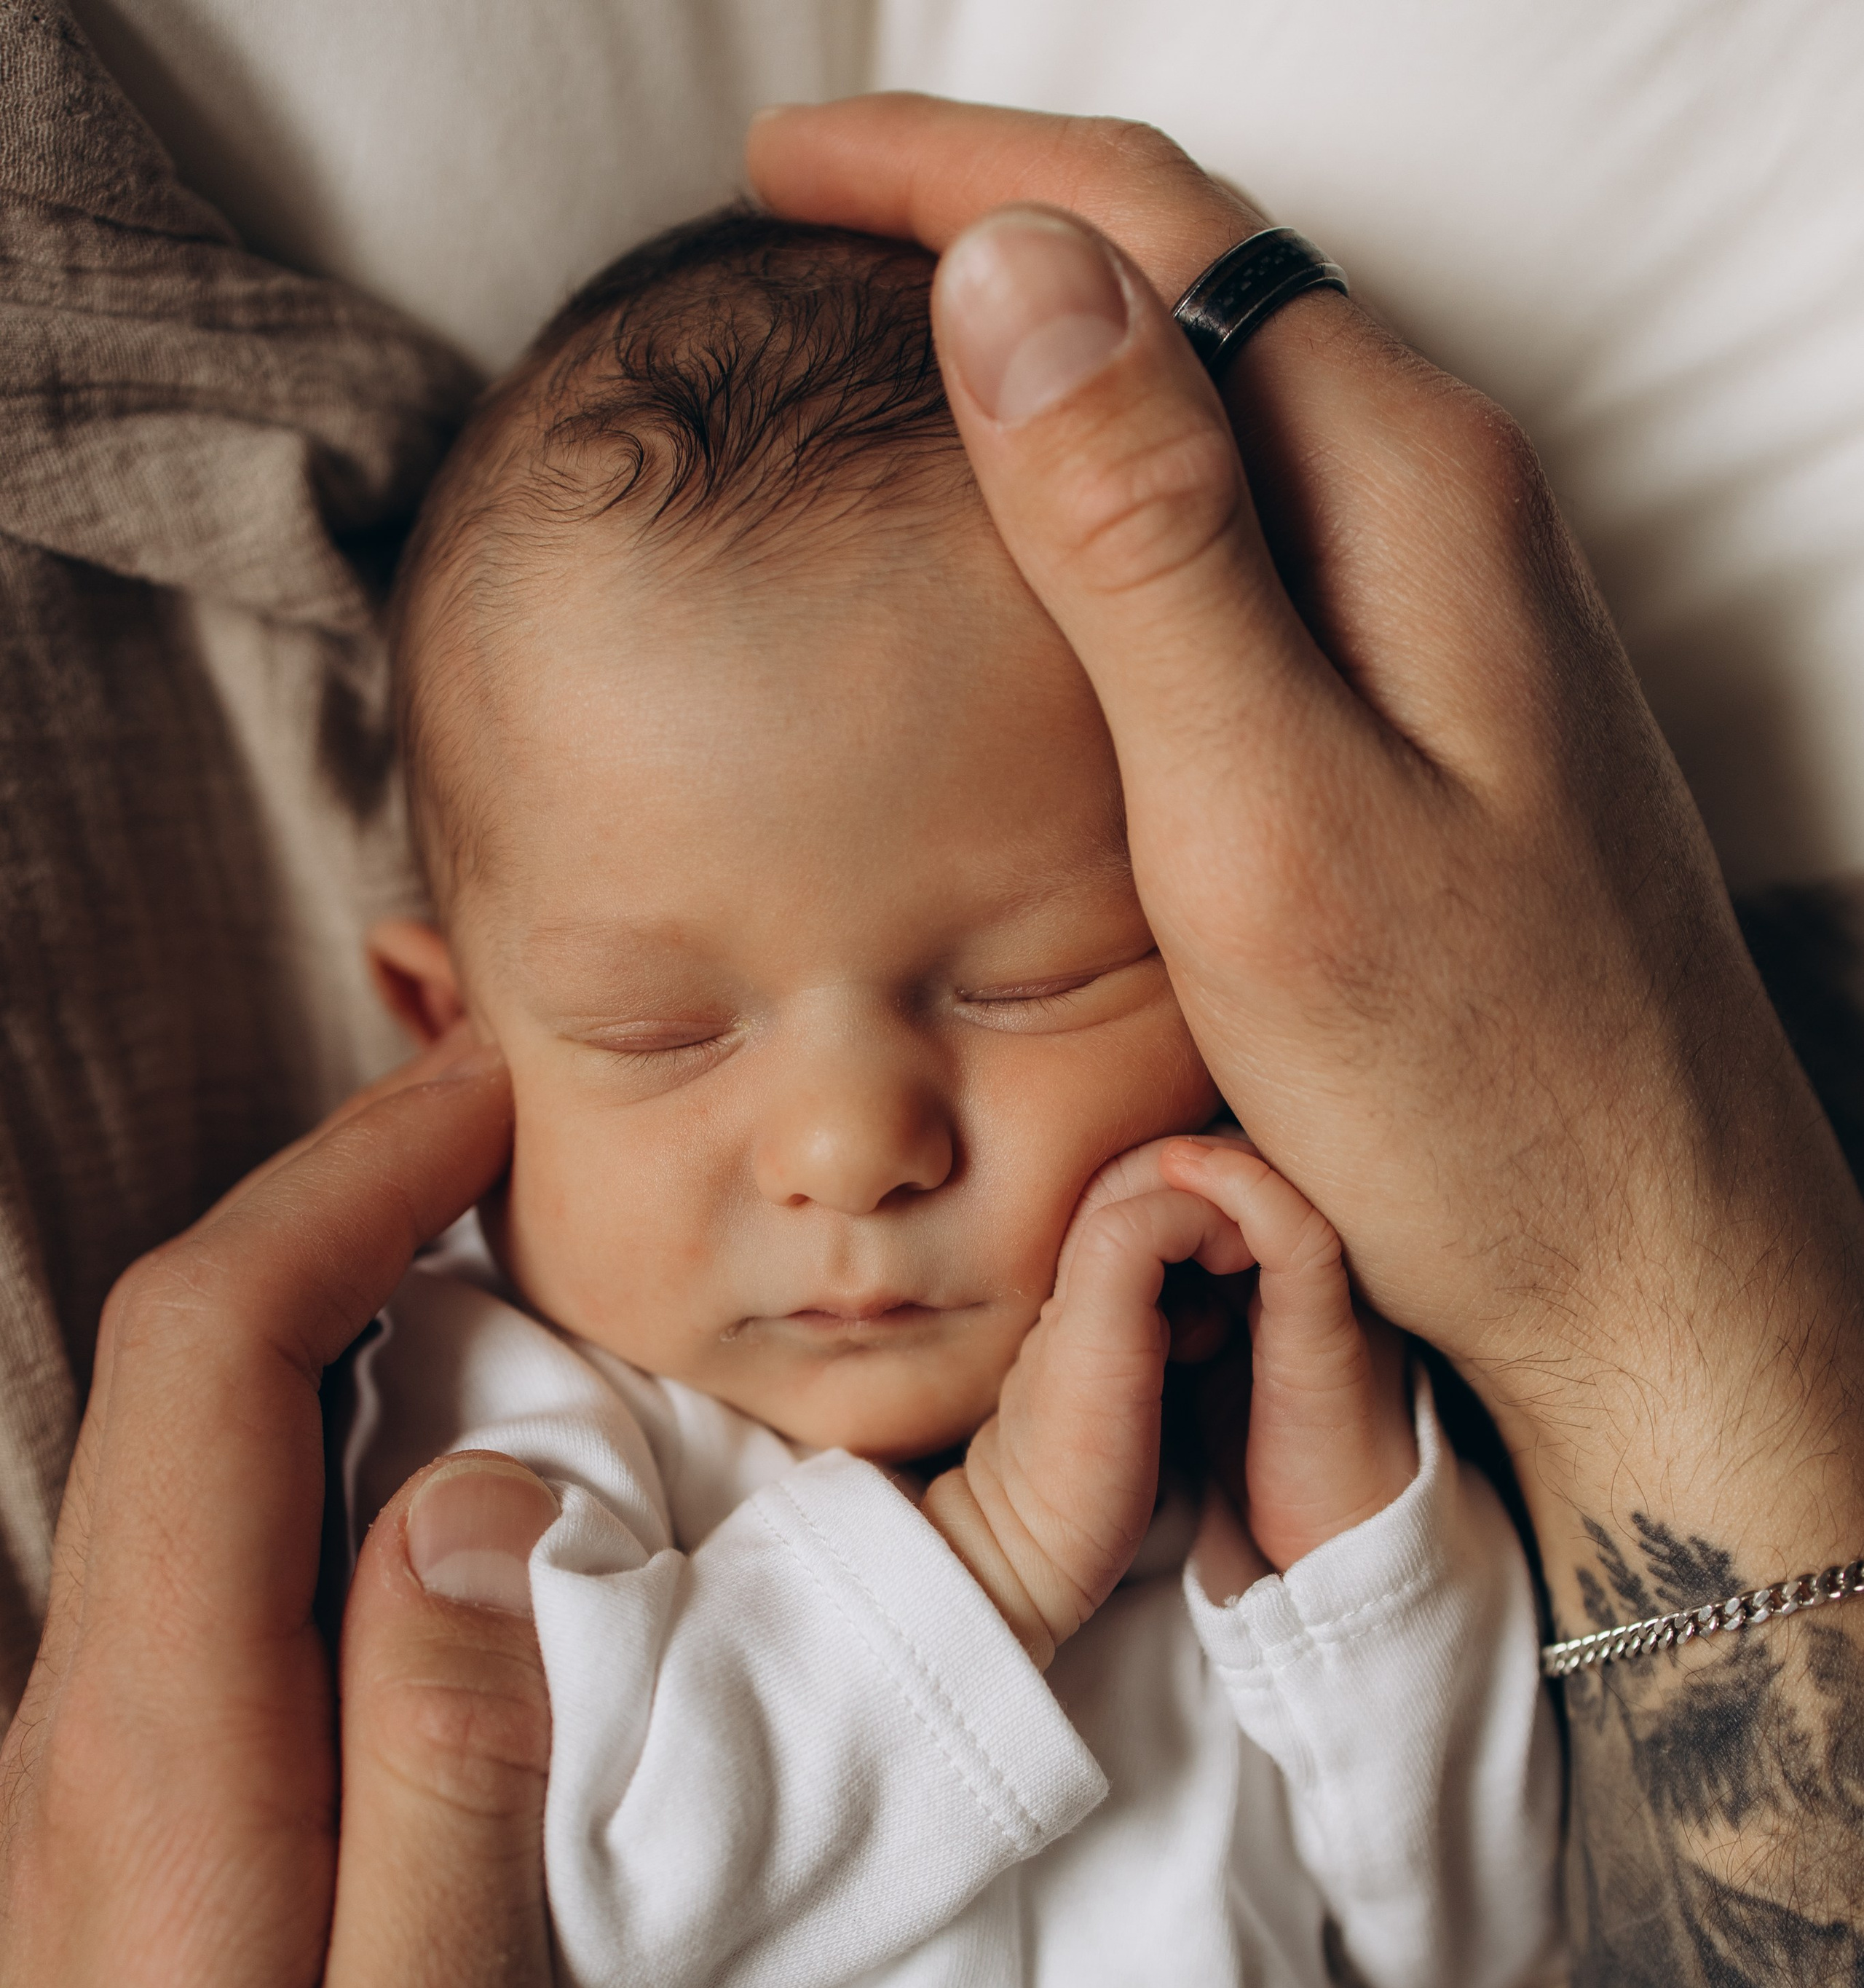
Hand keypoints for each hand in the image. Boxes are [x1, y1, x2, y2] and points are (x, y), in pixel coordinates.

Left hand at [0, 1031, 566, 1987]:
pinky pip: (195, 1588)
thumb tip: (490, 1505)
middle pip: (179, 1382)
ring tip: (489, 1264)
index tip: (489, 1087)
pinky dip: (302, 1467)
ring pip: (178, 1477)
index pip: (220, 1365)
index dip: (344, 1184)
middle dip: (333, 1208)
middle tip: (508, 1132)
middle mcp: (79, 1743)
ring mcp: (73, 1800)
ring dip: (319, 1329)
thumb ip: (461, 1784)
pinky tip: (413, 1489)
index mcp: (159, 1766)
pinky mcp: (103, 1860)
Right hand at [747, 97, 1863, 1621]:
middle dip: (998, 229)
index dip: (949, 175)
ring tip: (895, 374)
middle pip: (1202, 282)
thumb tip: (1009, 268)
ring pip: (1230, 397)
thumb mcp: (1267, 823)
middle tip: (804, 252)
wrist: (1649, 1260)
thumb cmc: (1472, 1090)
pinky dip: (1129, 484)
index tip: (774, 174)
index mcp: (1405, 493)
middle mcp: (1452, 506)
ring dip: (1064, 355)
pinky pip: (1264, 516)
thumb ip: (1144, 547)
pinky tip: (1053, 558)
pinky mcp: (1447, 698)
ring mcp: (1462, 600)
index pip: (1160, 230)